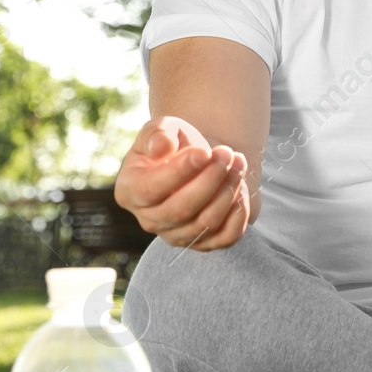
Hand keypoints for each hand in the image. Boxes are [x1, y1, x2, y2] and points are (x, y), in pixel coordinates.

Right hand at [114, 116, 249, 250]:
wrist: (196, 162)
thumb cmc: (174, 143)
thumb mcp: (162, 128)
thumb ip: (157, 133)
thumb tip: (160, 148)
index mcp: (130, 191)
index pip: (151, 190)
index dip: (180, 171)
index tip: (205, 152)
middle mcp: (148, 220)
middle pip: (182, 209)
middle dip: (211, 179)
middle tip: (228, 154)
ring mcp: (175, 236)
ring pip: (206, 223)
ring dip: (229, 191)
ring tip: (238, 163)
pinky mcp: (203, 243)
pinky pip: (226, 238)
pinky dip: (239, 214)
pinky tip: (241, 188)